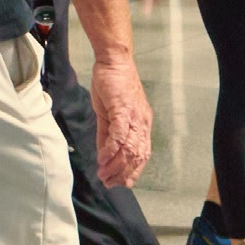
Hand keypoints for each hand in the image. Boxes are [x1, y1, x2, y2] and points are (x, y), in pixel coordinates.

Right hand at [89, 50, 151, 187]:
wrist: (113, 60)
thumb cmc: (113, 85)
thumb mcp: (110, 114)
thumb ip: (107, 136)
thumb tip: (103, 158)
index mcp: (142, 123)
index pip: (142, 155)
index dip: (132, 172)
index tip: (119, 183)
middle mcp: (142, 122)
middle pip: (137, 156)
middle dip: (123, 174)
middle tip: (109, 184)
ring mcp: (134, 116)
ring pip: (129, 149)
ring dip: (115, 166)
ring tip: (103, 176)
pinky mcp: (123, 109)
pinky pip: (119, 135)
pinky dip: (110, 151)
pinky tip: (102, 160)